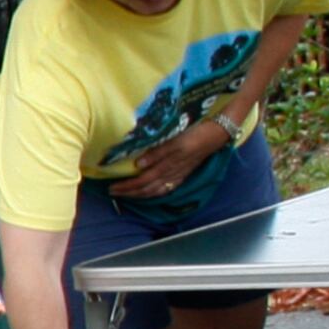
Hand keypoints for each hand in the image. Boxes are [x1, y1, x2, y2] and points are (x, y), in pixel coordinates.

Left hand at [116, 114, 230, 201]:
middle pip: (146, 188)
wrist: (216, 134)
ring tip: (126, 194)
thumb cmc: (194, 134)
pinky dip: (154, 193)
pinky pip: (166, 189)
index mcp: (168, 165)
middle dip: (128, 192)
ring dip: (139, 194)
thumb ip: (158, 152)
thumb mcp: (175, 140)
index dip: (127, 186)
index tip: (111, 187)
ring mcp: (178, 176)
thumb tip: (138, 164)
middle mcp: (172, 174)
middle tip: (112, 192)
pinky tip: (148, 193)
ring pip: (155, 191)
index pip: (142, 180)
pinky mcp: (183, 175)